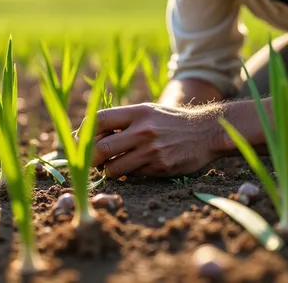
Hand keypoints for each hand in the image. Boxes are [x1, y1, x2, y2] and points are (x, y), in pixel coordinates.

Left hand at [82, 102, 224, 178]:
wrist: (205, 132)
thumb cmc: (170, 121)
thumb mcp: (147, 111)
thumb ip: (122, 121)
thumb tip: (90, 137)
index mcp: (138, 112)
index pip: (98, 119)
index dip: (84, 132)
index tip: (82, 140)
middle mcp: (143, 130)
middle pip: (100, 148)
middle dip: (90, 158)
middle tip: (92, 161)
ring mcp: (151, 150)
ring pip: (113, 168)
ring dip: (108, 170)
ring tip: (113, 166)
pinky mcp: (159, 167)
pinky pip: (132, 175)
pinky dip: (129, 174)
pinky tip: (137, 166)